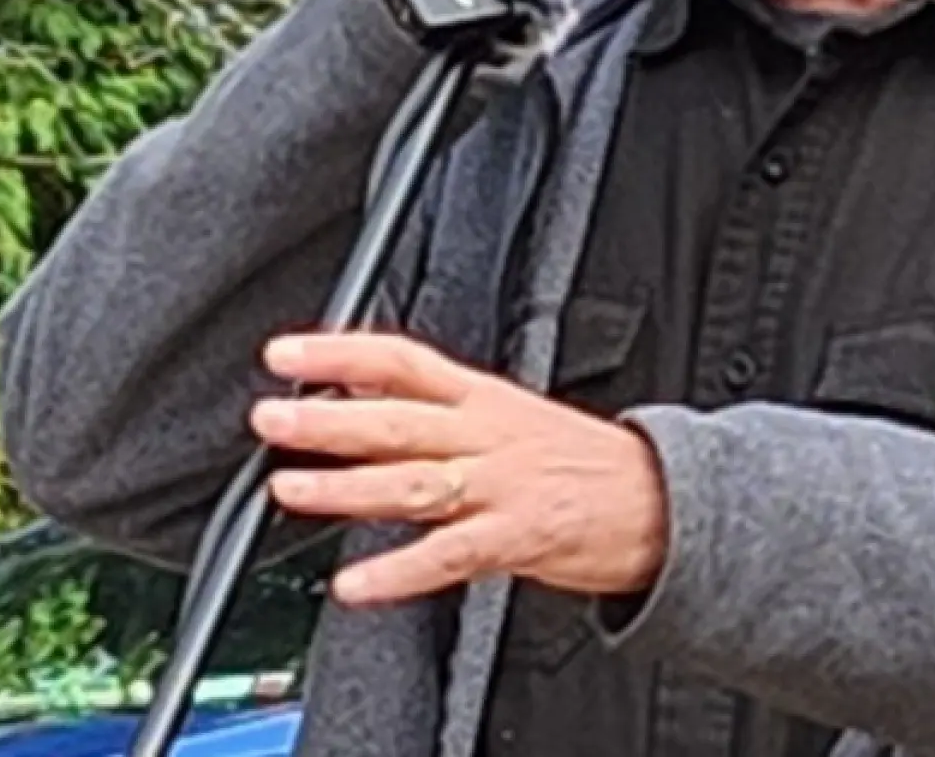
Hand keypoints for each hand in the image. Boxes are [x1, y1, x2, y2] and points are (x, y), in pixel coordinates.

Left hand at [249, 332, 669, 606]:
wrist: (663, 501)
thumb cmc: (584, 465)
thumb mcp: (512, 416)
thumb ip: (442, 411)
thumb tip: (365, 399)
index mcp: (484, 399)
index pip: (404, 361)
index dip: (341, 353)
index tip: (284, 351)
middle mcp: (487, 435)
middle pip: (399, 419)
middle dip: (328, 418)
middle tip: (271, 416)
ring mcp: (502, 486)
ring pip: (414, 482)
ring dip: (346, 487)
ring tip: (290, 488)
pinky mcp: (517, 537)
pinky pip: (447, 556)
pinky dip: (397, 573)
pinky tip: (354, 585)